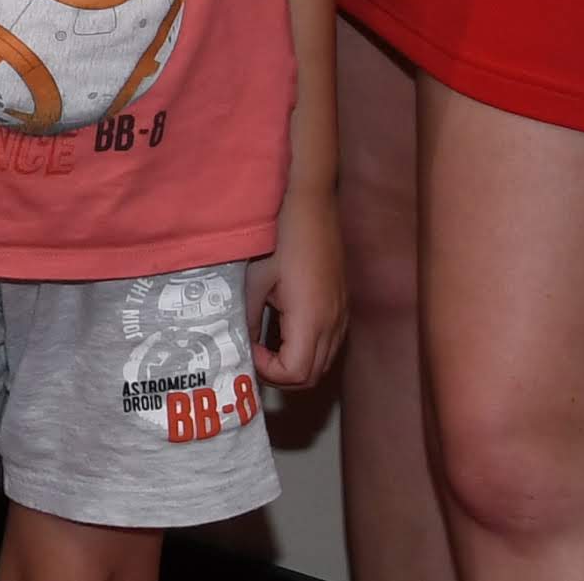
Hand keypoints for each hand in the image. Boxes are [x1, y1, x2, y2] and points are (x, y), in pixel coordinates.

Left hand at [250, 197, 346, 392]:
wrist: (311, 206)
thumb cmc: (281, 238)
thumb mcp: (255, 280)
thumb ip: (247, 318)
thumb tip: (241, 344)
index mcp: (310, 319)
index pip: (295, 373)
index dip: (269, 371)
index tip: (251, 349)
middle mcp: (332, 323)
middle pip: (311, 377)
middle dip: (280, 376)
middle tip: (255, 356)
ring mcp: (341, 316)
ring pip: (323, 363)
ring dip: (295, 365)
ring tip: (268, 346)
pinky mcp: (342, 307)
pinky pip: (330, 345)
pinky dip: (309, 351)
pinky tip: (286, 331)